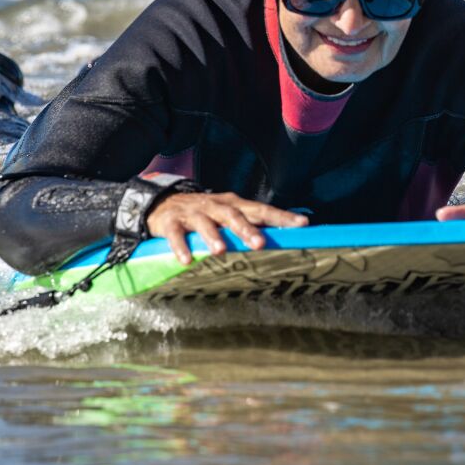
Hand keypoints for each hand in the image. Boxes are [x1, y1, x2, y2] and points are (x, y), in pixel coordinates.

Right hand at [145, 192, 308, 264]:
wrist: (162, 203)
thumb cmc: (204, 214)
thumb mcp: (227, 215)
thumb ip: (251, 224)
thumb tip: (285, 239)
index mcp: (233, 205)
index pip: (261, 210)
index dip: (281, 216)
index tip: (302, 224)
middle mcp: (215, 206)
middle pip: (233, 215)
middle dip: (246, 229)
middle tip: (259, 243)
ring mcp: (193, 213)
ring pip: (204, 223)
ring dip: (213, 236)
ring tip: (220, 251)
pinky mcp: (171, 223)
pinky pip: (176, 234)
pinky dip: (180, 247)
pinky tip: (186, 260)